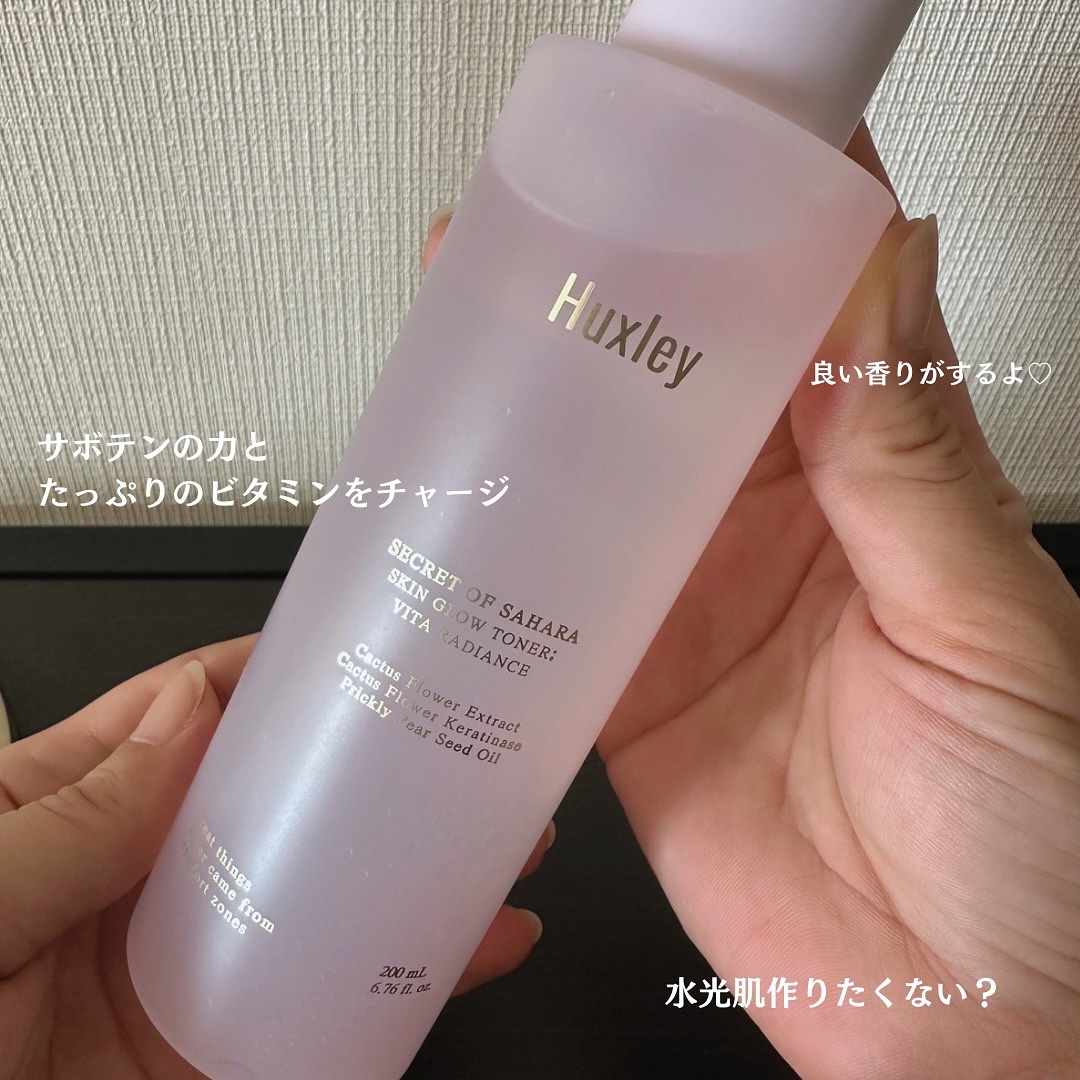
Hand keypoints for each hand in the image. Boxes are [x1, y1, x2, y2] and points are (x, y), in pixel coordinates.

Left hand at [0, 637, 549, 1078]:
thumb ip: (68, 819)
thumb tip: (182, 717)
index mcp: (55, 818)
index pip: (181, 723)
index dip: (264, 681)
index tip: (348, 652)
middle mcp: (125, 886)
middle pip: (266, 807)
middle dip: (362, 773)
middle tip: (452, 743)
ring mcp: (174, 971)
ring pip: (307, 902)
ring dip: (402, 873)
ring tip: (490, 842)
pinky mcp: (208, 1056)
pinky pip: (312, 1012)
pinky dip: (388, 987)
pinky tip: (458, 954)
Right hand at [427, 123, 1079, 1077]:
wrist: (962, 1024)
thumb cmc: (1036, 838)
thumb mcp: (982, 619)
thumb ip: (907, 453)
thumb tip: (879, 270)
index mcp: (872, 489)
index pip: (800, 323)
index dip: (749, 229)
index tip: (690, 148)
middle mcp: (770, 537)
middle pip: (670, 389)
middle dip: (604, 304)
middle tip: (532, 226)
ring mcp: (687, 614)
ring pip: (593, 483)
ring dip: (534, 415)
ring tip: (464, 338)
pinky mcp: (625, 701)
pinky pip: (547, 613)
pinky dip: (501, 566)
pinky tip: (454, 513)